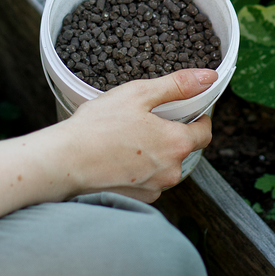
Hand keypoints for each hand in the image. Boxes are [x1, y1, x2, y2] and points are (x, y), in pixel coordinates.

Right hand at [52, 69, 215, 202]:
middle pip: (183, 148)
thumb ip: (178, 85)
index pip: (204, 132)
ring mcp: (155, 187)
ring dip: (155, 152)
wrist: (66, 160)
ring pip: (165, 165)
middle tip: (144, 120)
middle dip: (170, 134)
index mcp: (177, 143)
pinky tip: (120, 156)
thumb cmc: (98, 126)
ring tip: (128, 138)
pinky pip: (149, 180)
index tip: (183, 110)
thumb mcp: (140, 93)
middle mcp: (171, 171)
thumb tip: (208, 77)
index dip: (197, 118)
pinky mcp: (139, 199)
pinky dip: (140, 169)